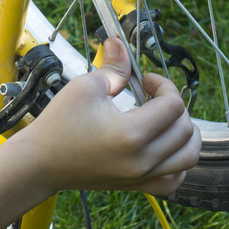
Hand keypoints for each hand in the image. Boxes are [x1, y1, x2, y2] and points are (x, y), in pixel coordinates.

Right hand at [10, 37, 200, 196]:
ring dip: (185, 133)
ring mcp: (141, 176)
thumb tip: (120, 43)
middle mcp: (142, 160)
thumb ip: (113, 66)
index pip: (173, 105)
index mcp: (131, 134)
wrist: (40, 162)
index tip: (145, 80)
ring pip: (188, 157)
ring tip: (166, 119)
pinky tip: (166, 147)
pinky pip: (173, 180)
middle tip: (152, 96)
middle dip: (174, 105)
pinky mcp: (136, 186)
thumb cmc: (58, 125)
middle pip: (185, 129)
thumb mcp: (86, 87)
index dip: (163, 85)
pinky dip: (178, 163)